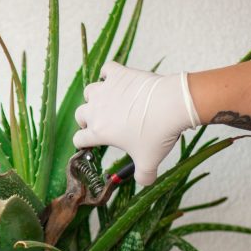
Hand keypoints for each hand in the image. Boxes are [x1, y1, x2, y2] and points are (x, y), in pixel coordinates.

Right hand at [73, 61, 200, 184]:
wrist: (172, 105)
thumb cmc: (157, 134)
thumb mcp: (149, 162)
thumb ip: (143, 176)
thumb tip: (144, 181)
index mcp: (99, 132)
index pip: (78, 139)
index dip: (83, 144)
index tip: (92, 145)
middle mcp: (97, 109)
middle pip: (80, 114)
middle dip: (87, 120)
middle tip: (102, 124)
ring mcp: (106, 89)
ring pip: (89, 91)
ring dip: (96, 97)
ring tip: (109, 102)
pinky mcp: (119, 74)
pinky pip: (107, 70)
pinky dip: (109, 74)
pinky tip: (117, 80)